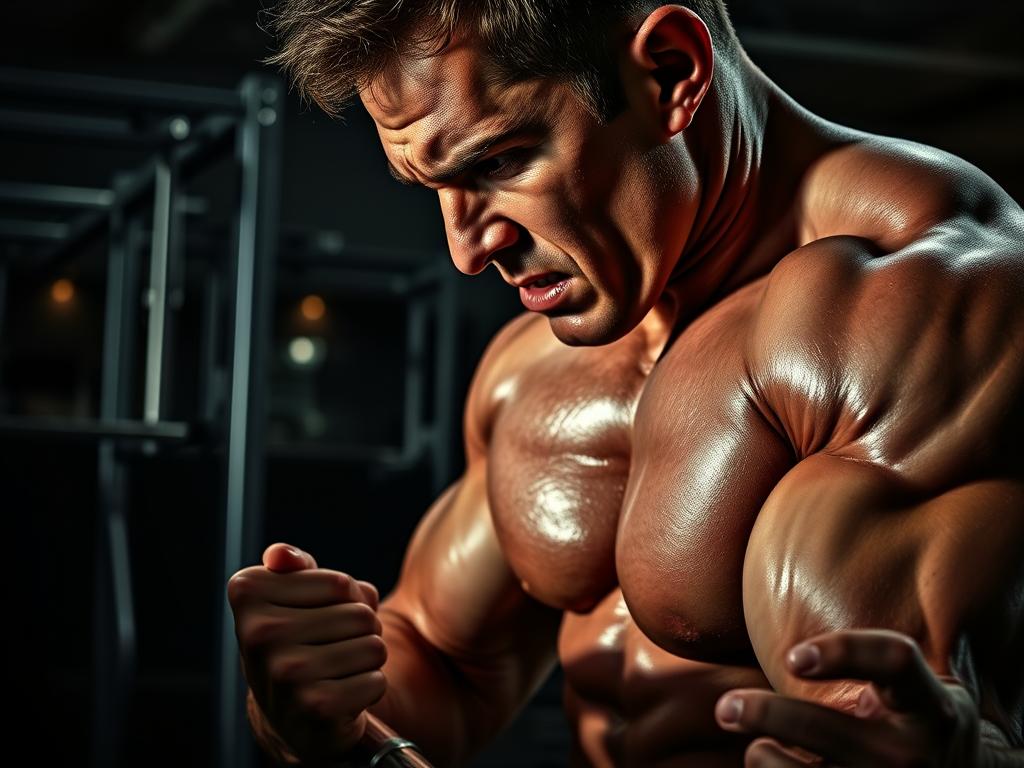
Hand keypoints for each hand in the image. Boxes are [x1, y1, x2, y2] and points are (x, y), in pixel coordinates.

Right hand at [228, 543, 386, 761]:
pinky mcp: (314, 708)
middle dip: (361, 629)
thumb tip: (280, 555)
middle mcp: (258, 633)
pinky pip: (376, 681)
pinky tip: (343, 696)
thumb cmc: (302, 637)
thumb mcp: (296, 593)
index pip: (340, 583)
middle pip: (361, 615)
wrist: (290, 715)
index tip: (320, 616)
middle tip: (333, 647)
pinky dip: (370, 687)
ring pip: (374, 646)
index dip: (346, 599)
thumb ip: (296, 564)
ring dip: (368, 658)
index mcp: (248, 593)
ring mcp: (285, 673)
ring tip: (338, 669)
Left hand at [714, 629, 983, 766]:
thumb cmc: (918, 720)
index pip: (894, 660)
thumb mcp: (916, 688)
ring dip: (764, 755)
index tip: (793, 656)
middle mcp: (914, 754)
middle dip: (768, 714)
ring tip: (751, 743)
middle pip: (826, 729)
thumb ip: (873, 661)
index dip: (843, 651)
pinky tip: (769, 759)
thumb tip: (784, 597)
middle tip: (727, 707)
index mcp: (931, 705)